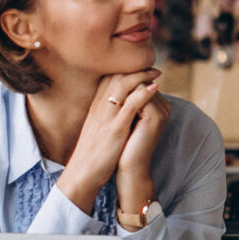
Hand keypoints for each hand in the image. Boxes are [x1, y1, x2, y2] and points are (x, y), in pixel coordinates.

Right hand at [59, 70, 161, 214]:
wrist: (83, 173)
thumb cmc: (91, 154)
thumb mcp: (96, 129)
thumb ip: (104, 116)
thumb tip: (117, 108)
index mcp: (94, 107)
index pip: (107, 79)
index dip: (123, 70)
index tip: (137, 68)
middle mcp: (99, 107)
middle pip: (115, 77)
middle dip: (134, 69)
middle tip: (150, 66)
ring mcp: (107, 117)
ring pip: (123, 86)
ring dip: (142, 76)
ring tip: (156, 72)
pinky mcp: (115, 129)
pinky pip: (130, 105)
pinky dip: (143, 93)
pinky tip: (154, 88)